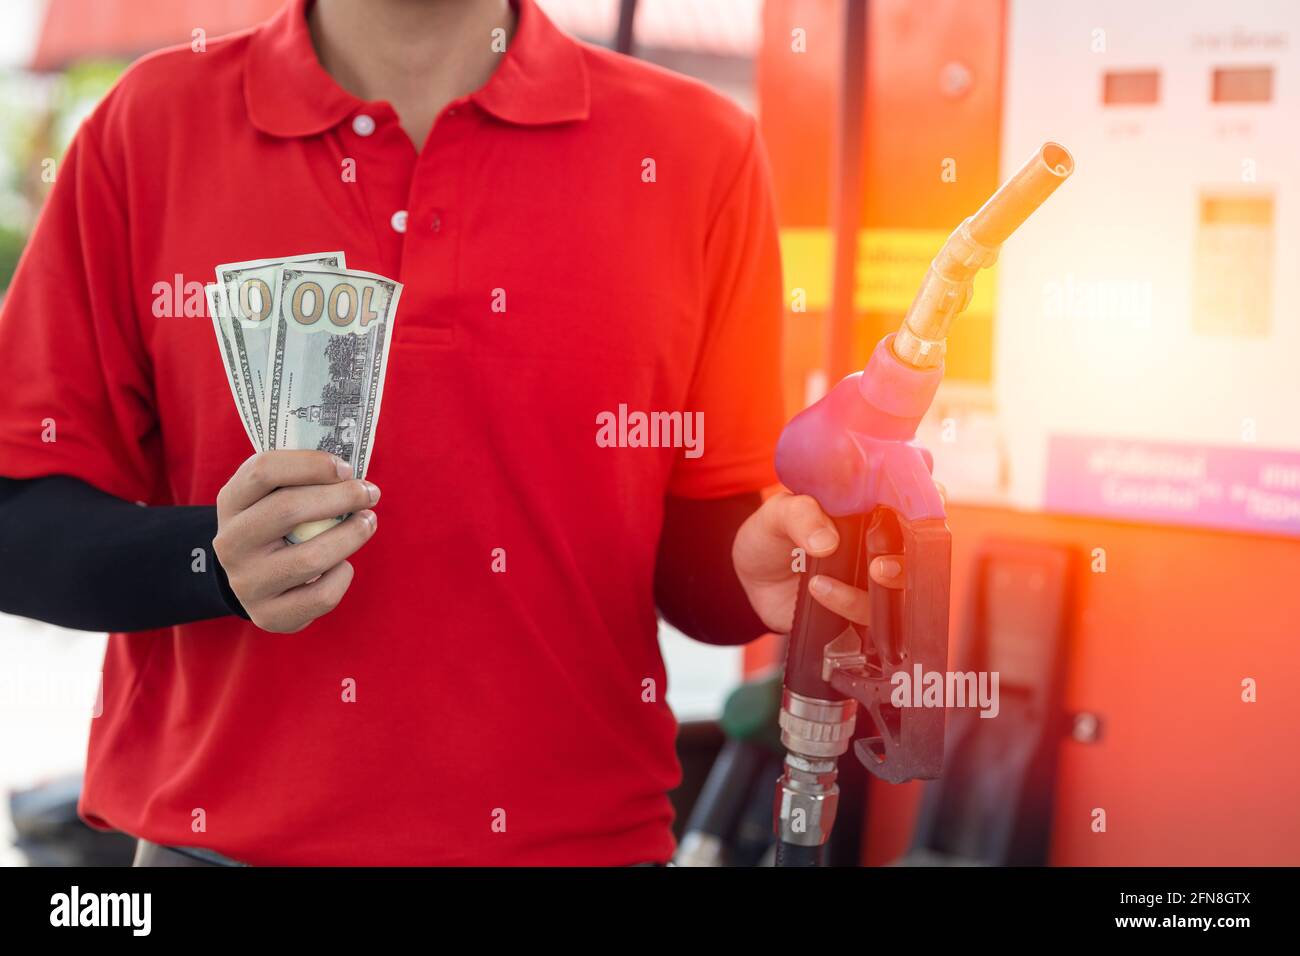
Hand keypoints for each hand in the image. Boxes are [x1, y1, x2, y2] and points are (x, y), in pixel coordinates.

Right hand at [213, 450, 379, 632]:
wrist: (255, 580)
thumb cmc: (278, 526)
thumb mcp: (274, 496)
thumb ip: (302, 480)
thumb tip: (350, 474)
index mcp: (230, 502)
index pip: (263, 471)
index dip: (310, 464)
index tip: (346, 468)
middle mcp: (230, 543)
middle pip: (289, 510)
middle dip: (341, 497)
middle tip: (370, 493)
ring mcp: (246, 583)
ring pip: (312, 558)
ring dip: (351, 536)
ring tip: (368, 522)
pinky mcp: (268, 615)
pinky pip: (322, 595)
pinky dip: (342, 576)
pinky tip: (342, 565)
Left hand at [732, 488, 940, 634]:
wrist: (751, 576)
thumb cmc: (772, 534)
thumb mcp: (779, 513)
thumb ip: (800, 514)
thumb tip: (826, 540)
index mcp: (869, 512)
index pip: (913, 505)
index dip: (931, 505)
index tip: (925, 510)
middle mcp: (878, 547)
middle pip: (917, 556)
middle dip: (907, 562)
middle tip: (880, 565)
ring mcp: (870, 582)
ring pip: (897, 593)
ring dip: (873, 591)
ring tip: (826, 580)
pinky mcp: (855, 612)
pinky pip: (867, 618)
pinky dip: (846, 605)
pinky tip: (817, 590)